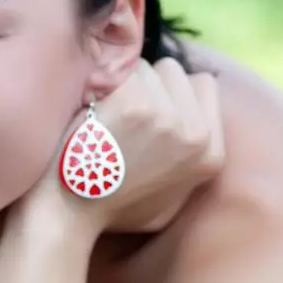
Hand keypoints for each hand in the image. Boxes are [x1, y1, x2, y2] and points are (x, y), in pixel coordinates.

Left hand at [25, 57, 224, 236]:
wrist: (72, 215)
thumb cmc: (113, 208)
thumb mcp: (171, 198)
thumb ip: (190, 160)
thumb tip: (199, 122)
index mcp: (211, 153)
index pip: (203, 85)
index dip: (173, 91)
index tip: (149, 110)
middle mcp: (197, 134)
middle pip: (176, 71)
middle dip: (150, 85)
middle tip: (124, 117)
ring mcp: (167, 117)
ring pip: (147, 67)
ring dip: (125, 84)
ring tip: (107, 119)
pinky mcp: (134, 105)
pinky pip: (122, 70)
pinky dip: (103, 85)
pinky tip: (93, 114)